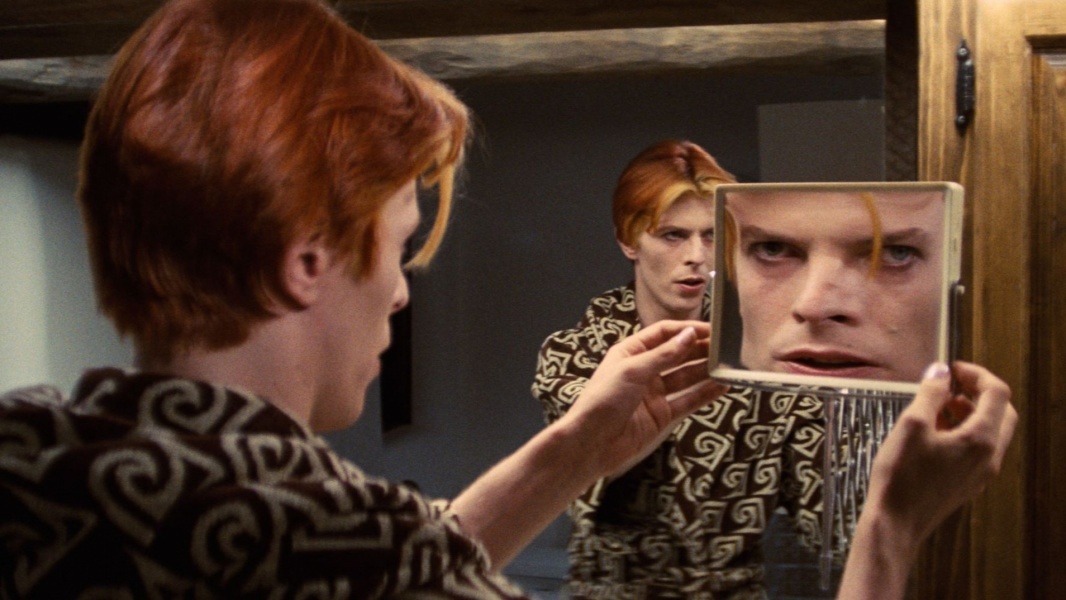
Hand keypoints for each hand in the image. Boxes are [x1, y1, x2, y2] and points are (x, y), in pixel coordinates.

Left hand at [558, 320, 728, 479]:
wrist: (592, 444)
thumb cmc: (603, 400)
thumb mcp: (632, 371)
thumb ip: (664, 355)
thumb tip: (689, 334)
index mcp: (630, 352)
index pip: (663, 333)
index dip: (686, 330)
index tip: (711, 329)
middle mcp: (644, 370)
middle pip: (677, 355)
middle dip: (699, 349)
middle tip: (726, 346)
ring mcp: (654, 394)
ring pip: (686, 378)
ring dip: (706, 370)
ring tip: (729, 364)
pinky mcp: (662, 415)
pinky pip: (688, 401)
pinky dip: (705, 394)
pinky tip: (723, 386)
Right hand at [866, 360, 1016, 549]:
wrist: (896, 523)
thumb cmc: (901, 477)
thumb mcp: (912, 425)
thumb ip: (930, 394)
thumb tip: (941, 372)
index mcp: (981, 439)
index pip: (996, 393)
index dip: (976, 374)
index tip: (952, 369)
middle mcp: (989, 456)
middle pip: (1002, 412)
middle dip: (979, 392)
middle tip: (951, 384)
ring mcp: (981, 473)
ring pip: (991, 431)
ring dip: (971, 411)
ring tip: (938, 406)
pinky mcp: (969, 483)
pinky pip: (978, 449)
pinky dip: (965, 431)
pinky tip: (935, 432)